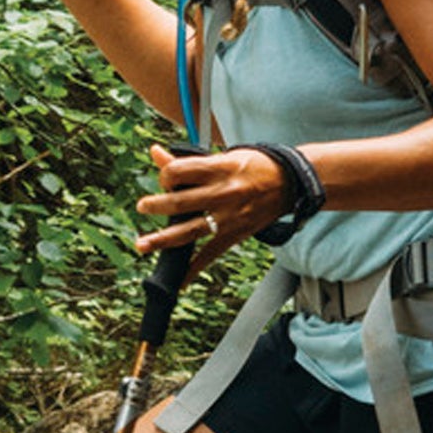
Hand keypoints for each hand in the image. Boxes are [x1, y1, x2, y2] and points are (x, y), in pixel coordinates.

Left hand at [133, 144, 288, 273]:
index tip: (164, 178)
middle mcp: (222, 194)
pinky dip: (192, 269)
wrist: (290, 183)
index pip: (180, 171)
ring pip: (188, 231)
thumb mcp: (224, 156)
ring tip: (142, 244)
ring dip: (162, 239)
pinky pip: (209, 255)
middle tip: (142, 207)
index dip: (165, 175)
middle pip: (179, 203)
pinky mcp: (234, 235)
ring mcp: (228, 217)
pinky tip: (178, 280)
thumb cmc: (254, 165)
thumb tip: (154, 152)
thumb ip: (186, 160)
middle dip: (155, 206)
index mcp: (219, 169)